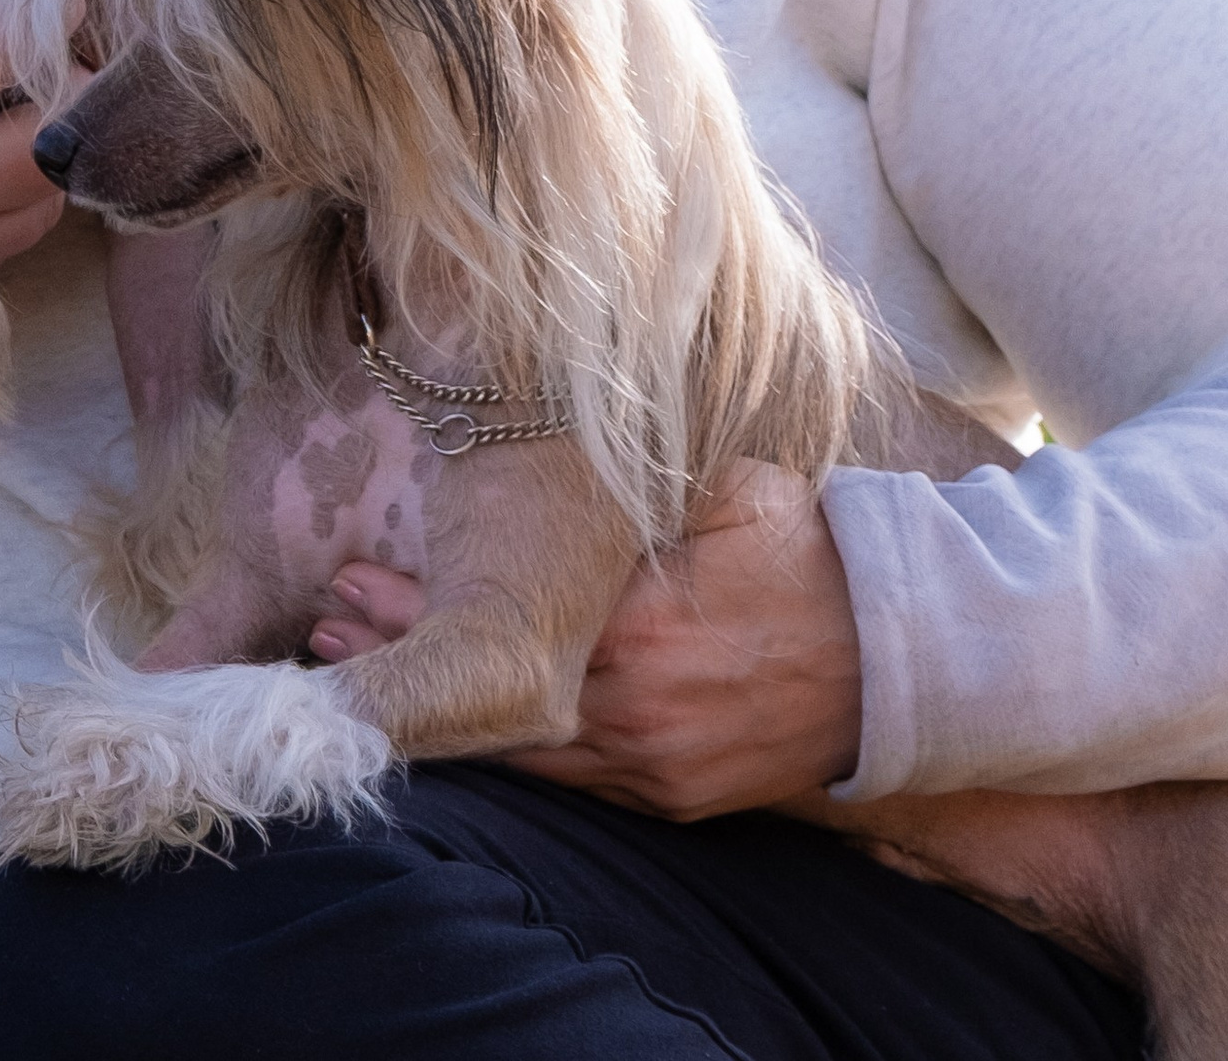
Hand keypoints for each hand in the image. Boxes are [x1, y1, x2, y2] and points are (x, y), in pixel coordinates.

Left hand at [309, 460, 862, 819]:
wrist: (901, 656)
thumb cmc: (808, 555)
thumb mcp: (725, 490)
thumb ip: (640, 480)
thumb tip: (565, 429)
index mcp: (637, 623)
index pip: (497, 619)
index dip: (419, 605)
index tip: (352, 582)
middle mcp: (634, 704)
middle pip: (487, 690)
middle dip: (407, 656)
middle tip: (327, 628)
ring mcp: (652, 761)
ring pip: (519, 749)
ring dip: (440, 714)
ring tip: (358, 675)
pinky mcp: (673, 796)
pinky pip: (572, 785)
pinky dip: (510, 757)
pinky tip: (457, 729)